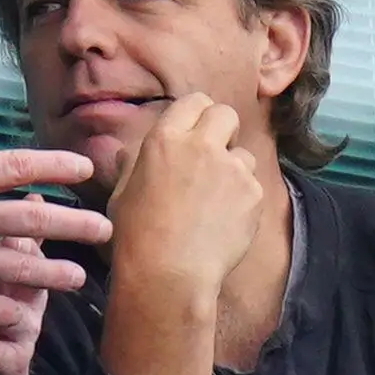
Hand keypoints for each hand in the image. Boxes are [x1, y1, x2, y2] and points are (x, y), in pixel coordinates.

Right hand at [0, 108, 110, 328]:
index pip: (14, 166)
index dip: (54, 165)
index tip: (82, 167)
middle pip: (32, 218)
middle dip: (74, 223)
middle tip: (105, 229)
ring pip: (19, 264)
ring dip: (54, 273)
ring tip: (81, 279)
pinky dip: (9, 313)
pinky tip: (29, 320)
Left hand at [0, 218, 49, 374]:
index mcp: (12, 272)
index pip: (23, 239)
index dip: (22, 217)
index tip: (12, 194)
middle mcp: (24, 300)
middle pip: (36, 270)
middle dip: (28, 252)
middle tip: (10, 238)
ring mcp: (19, 334)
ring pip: (21, 313)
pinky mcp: (8, 366)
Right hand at [106, 93, 261, 297]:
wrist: (169, 272)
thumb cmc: (136, 235)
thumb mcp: (121, 193)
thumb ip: (132, 165)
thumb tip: (128, 153)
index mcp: (164, 139)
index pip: (194, 102)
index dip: (197, 115)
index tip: (195, 132)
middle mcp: (201, 145)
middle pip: (226, 114)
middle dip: (222, 129)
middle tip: (212, 155)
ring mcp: (231, 168)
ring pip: (243, 154)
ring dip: (233, 169)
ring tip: (215, 200)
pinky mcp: (252, 194)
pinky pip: (252, 185)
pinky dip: (242, 199)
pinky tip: (224, 221)